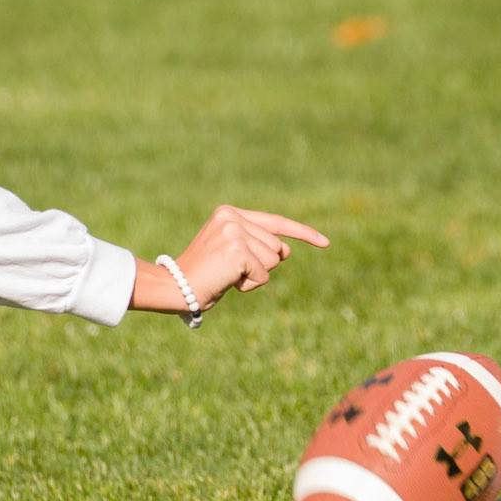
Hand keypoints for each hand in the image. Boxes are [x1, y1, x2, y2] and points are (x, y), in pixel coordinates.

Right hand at [131, 207, 328, 316]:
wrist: (175, 287)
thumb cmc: (204, 274)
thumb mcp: (234, 254)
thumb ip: (260, 246)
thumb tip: (286, 250)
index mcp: (230, 213)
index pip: (276, 222)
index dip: (304, 233)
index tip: (325, 243)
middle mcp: (233, 217)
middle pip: (277, 247)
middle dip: (261, 265)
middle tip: (229, 271)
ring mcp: (235, 232)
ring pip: (273, 261)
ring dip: (254, 275)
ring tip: (227, 275)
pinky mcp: (238, 250)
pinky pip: (263, 274)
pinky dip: (249, 284)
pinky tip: (228, 282)